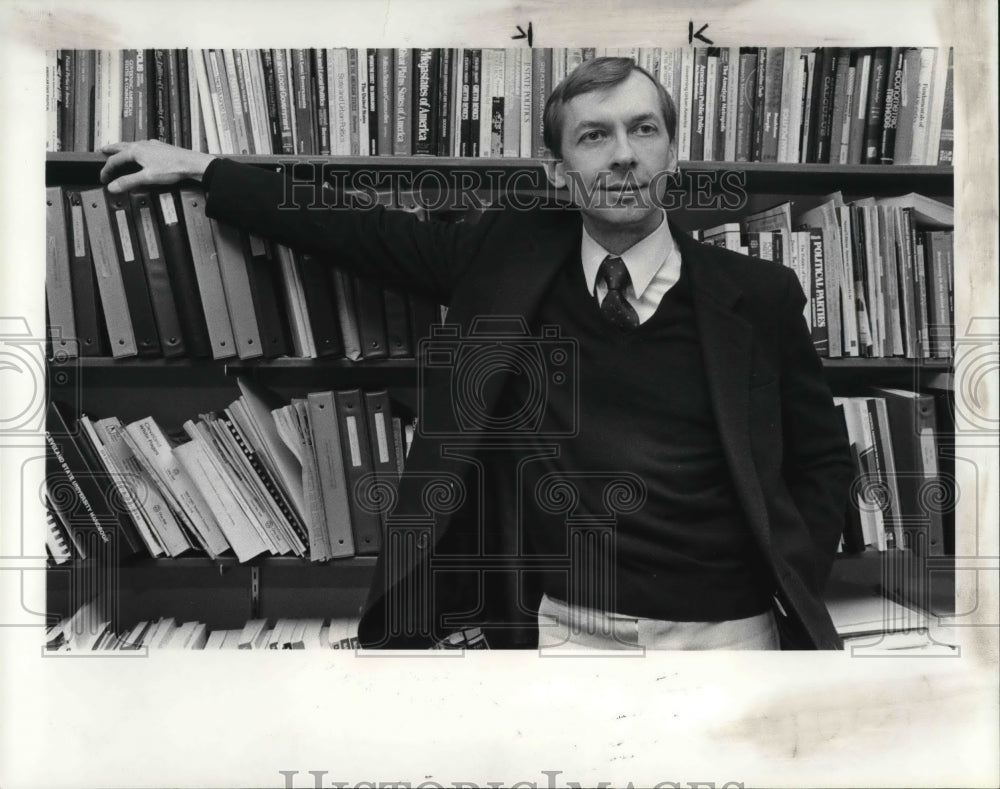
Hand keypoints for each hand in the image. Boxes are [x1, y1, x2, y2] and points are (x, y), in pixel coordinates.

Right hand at [99, 140, 217, 193]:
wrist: (192, 163)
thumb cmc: (173, 168)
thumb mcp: (147, 177)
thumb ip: (129, 182)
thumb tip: (113, 186)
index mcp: (136, 151)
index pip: (115, 160)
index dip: (107, 169)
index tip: (103, 178)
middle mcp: (142, 145)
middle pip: (121, 146)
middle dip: (111, 149)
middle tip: (103, 150)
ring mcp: (152, 145)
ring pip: (132, 145)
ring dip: (123, 148)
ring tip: (119, 150)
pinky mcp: (160, 148)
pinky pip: (143, 146)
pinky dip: (136, 149)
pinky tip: (141, 152)